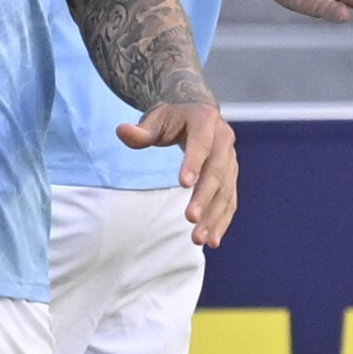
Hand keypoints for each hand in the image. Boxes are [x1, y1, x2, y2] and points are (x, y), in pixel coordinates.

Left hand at [118, 100, 236, 246]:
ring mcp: (231, 160)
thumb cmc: (172, 118)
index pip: (201, 143)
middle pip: (217, 172)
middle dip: (205, 197)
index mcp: (205, 120)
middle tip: (190, 219)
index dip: (194, 162)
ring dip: (214, 216)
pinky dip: (223, 220)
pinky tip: (213, 240)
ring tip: (199, 238)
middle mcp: (224, 140)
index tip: (183, 184)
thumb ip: (140, 130)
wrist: (197, 113)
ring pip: (226, 191)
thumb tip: (121, 131)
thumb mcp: (156, 118)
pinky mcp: (231, 177)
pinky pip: (230, 200)